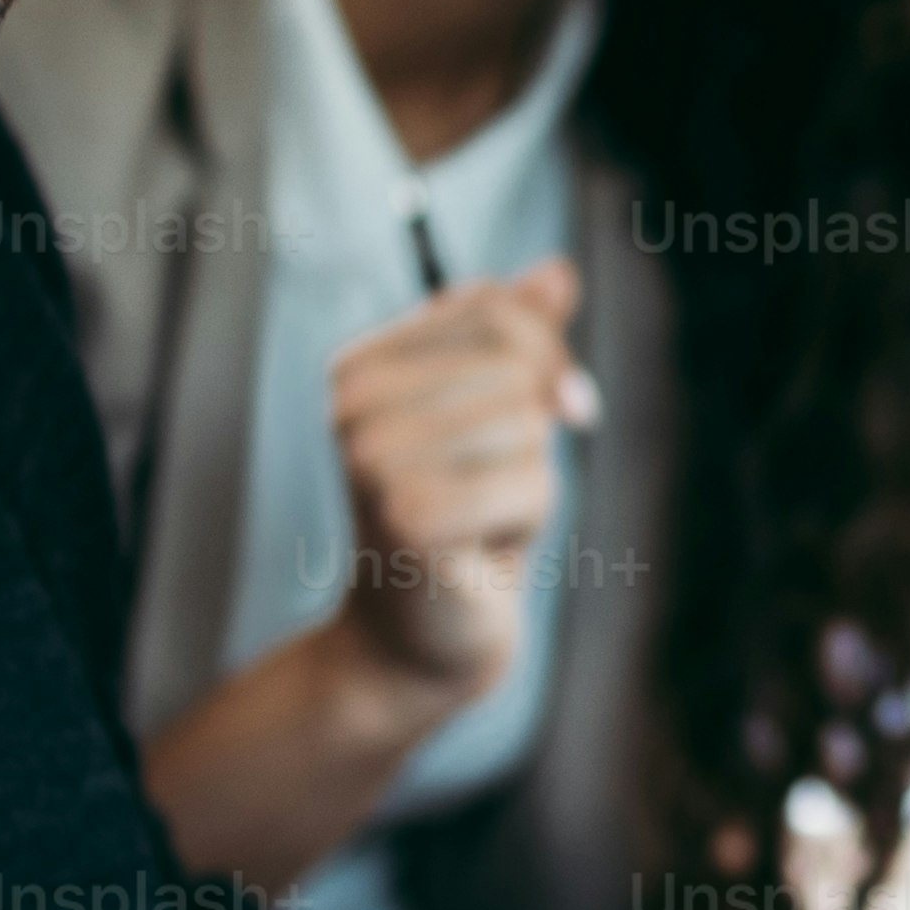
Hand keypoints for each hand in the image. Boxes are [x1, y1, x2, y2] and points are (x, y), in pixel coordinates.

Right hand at [322, 256, 586, 702]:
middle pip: (517, 360)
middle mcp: (351, 403)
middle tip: (485, 488)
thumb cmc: (463, 520)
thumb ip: (520, 339)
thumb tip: (558, 271)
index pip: (494, 308)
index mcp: (359, 365)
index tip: (515, 423)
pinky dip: (529, 519)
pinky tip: (483, 550)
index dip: (540, 361)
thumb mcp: (496, 415)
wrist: (420, 638)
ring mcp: (371, 459)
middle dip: (534, 429)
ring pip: (528, 420)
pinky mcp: (406, 517)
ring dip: (531, 478)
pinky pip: (531, 481)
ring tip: (479, 519)